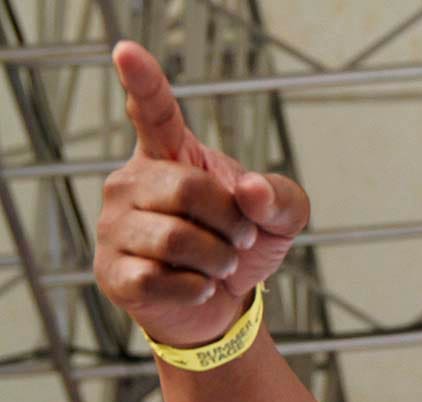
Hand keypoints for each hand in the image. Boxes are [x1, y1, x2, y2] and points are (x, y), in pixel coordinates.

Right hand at [94, 41, 309, 347]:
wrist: (225, 304)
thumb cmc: (244, 244)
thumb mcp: (281, 217)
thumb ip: (279, 196)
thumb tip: (249, 190)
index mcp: (172, 154)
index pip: (155, 113)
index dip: (143, 83)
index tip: (126, 51)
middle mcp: (133, 183)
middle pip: (185, 190)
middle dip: (230, 221)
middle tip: (240, 238)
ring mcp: (115, 227)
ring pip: (172, 240)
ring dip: (217, 259)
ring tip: (221, 264)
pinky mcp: (114, 273)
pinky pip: (159, 279)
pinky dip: (197, 289)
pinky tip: (199, 287)